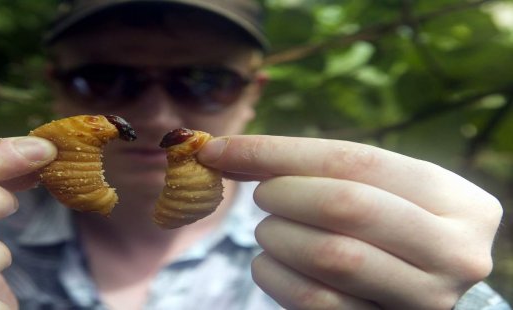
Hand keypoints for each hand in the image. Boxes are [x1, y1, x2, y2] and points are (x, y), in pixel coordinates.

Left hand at [198, 135, 502, 308]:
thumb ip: (312, 169)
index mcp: (456, 200)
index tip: (219, 150)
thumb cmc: (389, 229)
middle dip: (282, 194)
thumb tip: (221, 151)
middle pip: (346, 206)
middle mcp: (454, 251)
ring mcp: (427, 299)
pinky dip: (276, 276)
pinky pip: (316, 302)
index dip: (278, 152)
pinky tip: (268, 263)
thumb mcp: (375, 192)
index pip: (355, 160)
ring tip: (269, 230)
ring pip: (331, 255)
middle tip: (261, 196)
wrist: (421, 290)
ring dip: (277, 236)